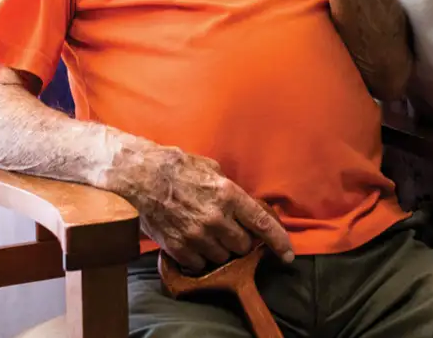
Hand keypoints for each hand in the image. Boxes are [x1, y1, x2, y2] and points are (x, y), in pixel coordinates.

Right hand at [104, 139, 292, 273]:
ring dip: (220, 248)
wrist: (144, 177)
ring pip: (223, 257)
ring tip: (208, 232)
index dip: (278, 241)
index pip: (262, 223)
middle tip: (231, 229)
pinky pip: (200, 264)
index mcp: (228, 194)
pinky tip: (193, 240)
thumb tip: (244, 203)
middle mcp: (216, 218)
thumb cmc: (179, 167)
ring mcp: (197, 235)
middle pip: (244, 245)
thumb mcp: (212, 168)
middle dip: (242, 240)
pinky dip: (200, 257)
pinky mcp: (179, 248)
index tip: (288, 255)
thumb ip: (230, 189)